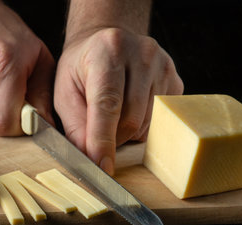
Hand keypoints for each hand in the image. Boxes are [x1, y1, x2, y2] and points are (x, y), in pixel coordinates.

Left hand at [54, 28, 183, 174]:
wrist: (106, 42)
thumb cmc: (81, 69)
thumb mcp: (65, 92)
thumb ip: (75, 126)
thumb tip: (90, 159)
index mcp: (107, 52)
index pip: (107, 104)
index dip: (103, 139)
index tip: (102, 167)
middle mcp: (141, 55)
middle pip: (131, 120)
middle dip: (113, 140)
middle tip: (98, 136)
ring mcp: (163, 67)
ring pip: (147, 125)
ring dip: (127, 135)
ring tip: (113, 116)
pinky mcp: (176, 81)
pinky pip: (161, 122)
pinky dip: (142, 127)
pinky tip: (130, 110)